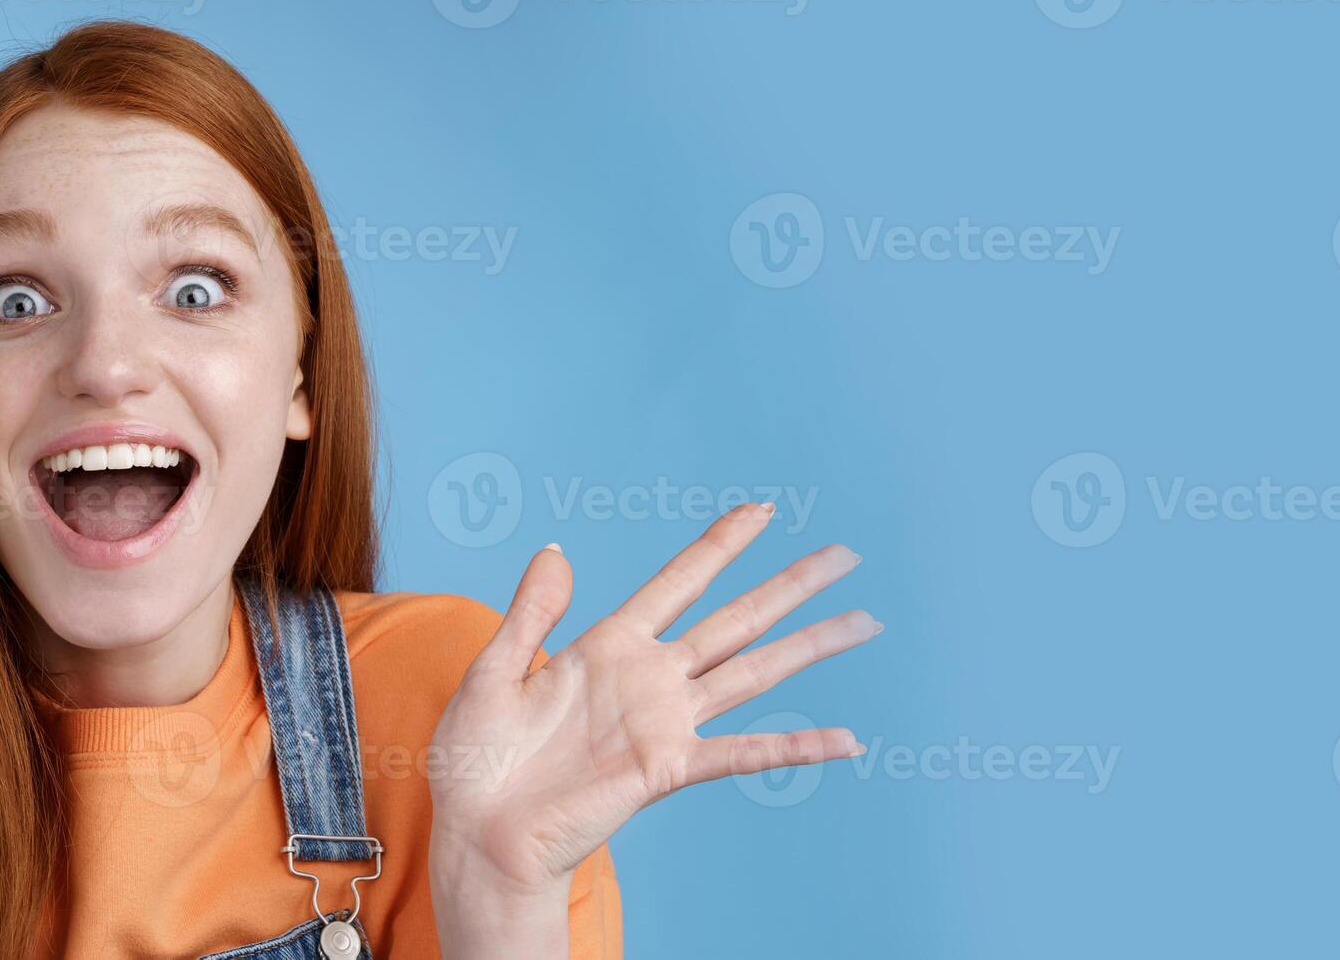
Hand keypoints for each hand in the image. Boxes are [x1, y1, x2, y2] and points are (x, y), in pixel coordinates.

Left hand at [427, 503, 879, 899]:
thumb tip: (556, 549)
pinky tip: (844, 740)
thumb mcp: (493, 670)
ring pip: (754, 672)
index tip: (760, 510)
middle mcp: (648, 679)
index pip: (678, 582)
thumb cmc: (474, 759)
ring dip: (810, 646)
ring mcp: (664, 723)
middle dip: (790, 585)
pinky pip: (742, 753)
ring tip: (864, 621)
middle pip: (736, 618)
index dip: (719, 546)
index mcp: (606, 647)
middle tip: (844, 554)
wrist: (476, 831)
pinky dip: (795, 747)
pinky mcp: (667, 768)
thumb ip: (532, 612)